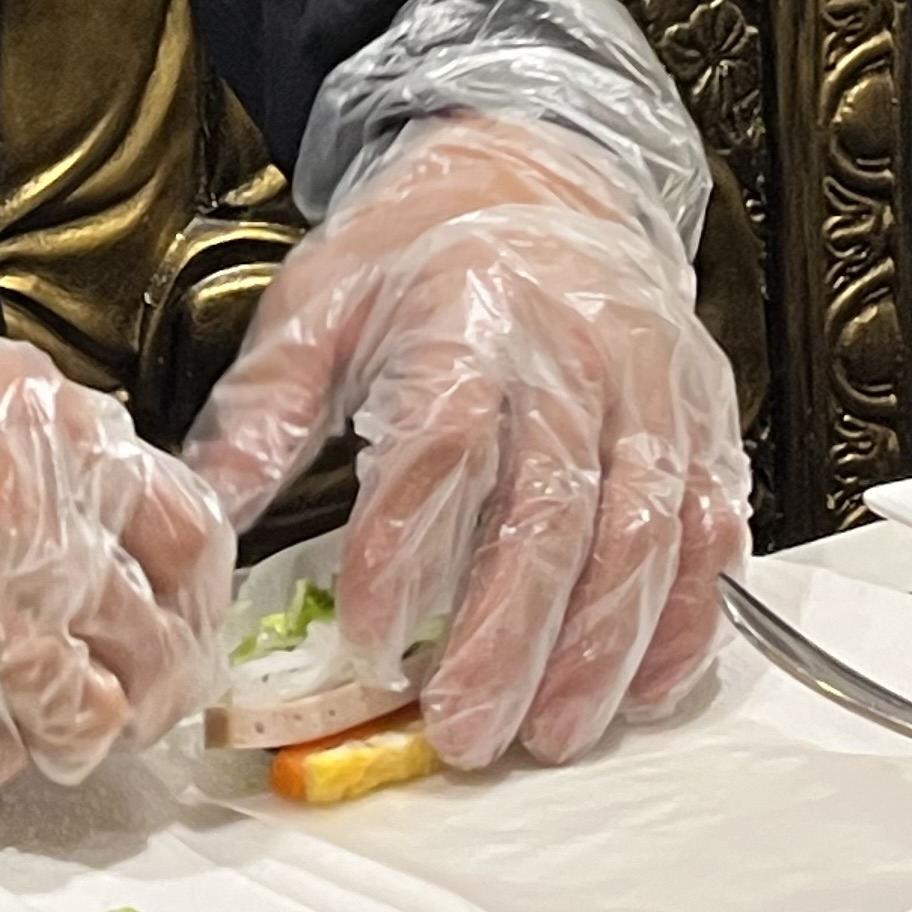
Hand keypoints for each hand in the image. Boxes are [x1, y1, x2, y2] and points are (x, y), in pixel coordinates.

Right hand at [0, 320, 230, 793]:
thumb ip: (63, 455)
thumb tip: (129, 537)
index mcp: (53, 437)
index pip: (190, 539)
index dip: (197, 599)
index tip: (181, 623)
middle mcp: (28, 527)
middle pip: (154, 648)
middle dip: (149, 688)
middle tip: (123, 699)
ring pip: (84, 722)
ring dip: (71, 732)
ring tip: (37, 717)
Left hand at [185, 116, 750, 769]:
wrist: (535, 177)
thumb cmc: (417, 255)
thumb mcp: (317, 307)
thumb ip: (263, 415)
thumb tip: (201, 514)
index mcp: (465, 319)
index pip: (442, 445)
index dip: (408, 549)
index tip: (369, 640)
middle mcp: (572, 354)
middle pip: (552, 510)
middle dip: (509, 636)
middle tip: (464, 730)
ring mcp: (651, 389)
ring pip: (643, 533)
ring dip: (600, 648)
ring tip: (551, 734)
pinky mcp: (704, 418)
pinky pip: (710, 527)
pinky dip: (686, 616)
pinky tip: (644, 684)